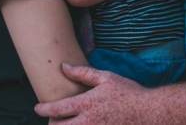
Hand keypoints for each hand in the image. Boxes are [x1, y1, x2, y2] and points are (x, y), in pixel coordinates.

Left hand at [35, 63, 150, 124]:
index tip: (38, 107)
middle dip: (51, 124)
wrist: (147, 112)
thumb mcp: (106, 77)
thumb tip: (63, 66)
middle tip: (52, 120)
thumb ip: (83, 73)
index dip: (43, 109)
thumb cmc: (127, 92)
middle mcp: (87, 122)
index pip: (57, 109)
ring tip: (66, 122)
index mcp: (86, 104)